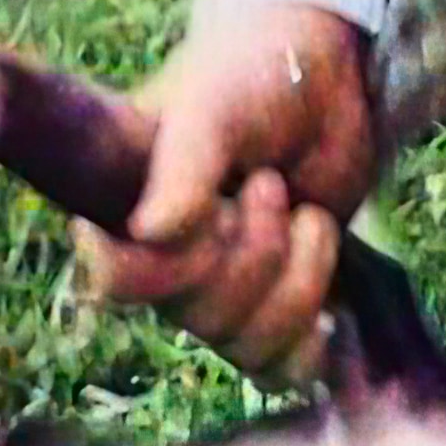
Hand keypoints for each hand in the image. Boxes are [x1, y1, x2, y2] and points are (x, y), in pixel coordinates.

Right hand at [84, 0, 384, 378]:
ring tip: (305, 214)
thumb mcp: (214, 106)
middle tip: (270, 184)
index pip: (115, 280)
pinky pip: (280, 369)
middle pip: (194, 314)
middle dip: (252, 252)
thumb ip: (183, 164)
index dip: (167, 267)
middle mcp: (164, 261)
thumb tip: (150, 232)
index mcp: (126, 209)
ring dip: (295, 281)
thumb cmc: (253, 77)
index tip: (214, 213)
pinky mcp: (273, 309)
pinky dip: (310, 342)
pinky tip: (329, 306)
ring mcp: (220, 291)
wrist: (325, 77)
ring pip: (244, 344)